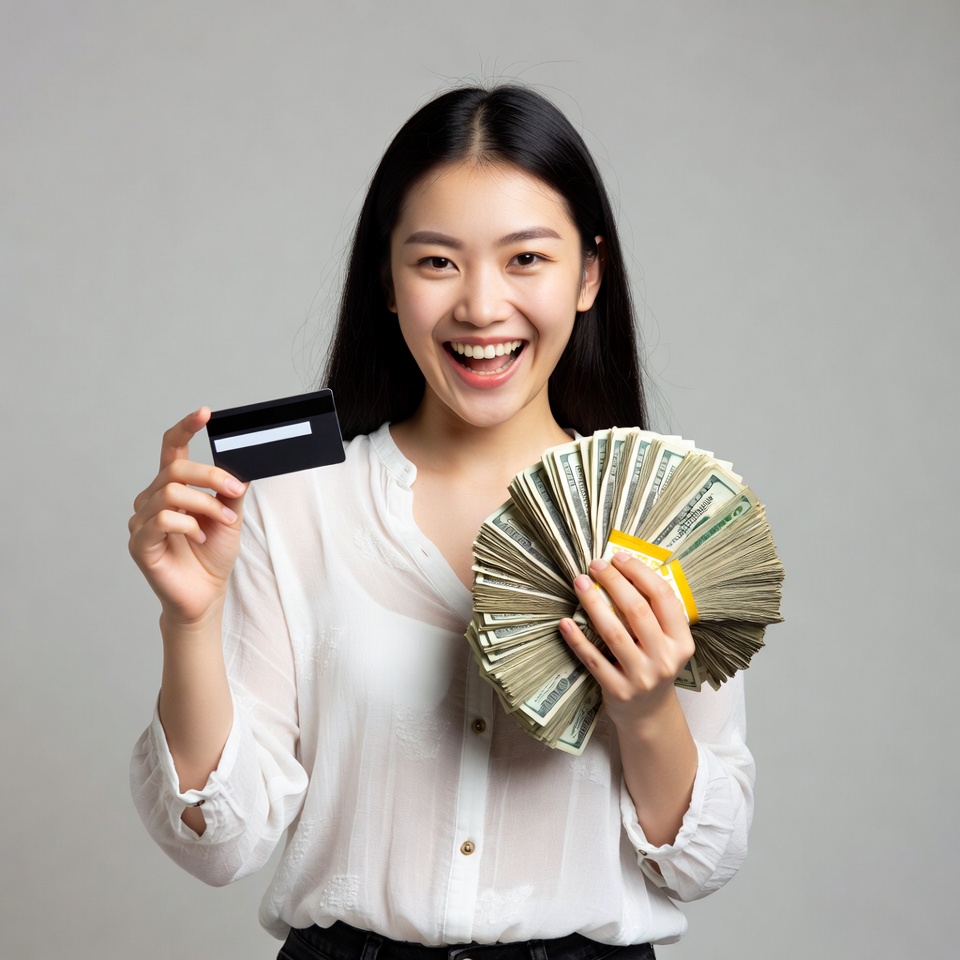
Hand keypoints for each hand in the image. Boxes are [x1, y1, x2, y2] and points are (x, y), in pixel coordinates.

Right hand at [128, 407, 247, 625]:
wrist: (206, 595)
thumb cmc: (213, 555)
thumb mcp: (230, 515)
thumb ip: (231, 488)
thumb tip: (245, 458)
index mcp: (172, 486)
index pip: (172, 448)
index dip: (185, 427)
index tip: (205, 413)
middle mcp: (152, 498)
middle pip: (176, 468)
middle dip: (211, 475)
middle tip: (236, 490)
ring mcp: (142, 520)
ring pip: (171, 492)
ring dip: (206, 505)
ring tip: (224, 521)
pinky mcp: (139, 543)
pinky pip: (163, 519)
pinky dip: (189, 525)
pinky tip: (200, 537)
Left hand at [559, 552, 695, 733]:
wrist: (649, 715)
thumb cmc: (653, 667)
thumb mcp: (666, 643)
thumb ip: (654, 614)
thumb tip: (624, 569)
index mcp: (682, 642)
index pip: (664, 597)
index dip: (640, 573)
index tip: (619, 557)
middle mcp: (665, 659)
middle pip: (637, 610)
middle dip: (614, 582)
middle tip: (595, 565)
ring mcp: (641, 677)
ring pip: (614, 632)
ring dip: (593, 603)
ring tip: (580, 582)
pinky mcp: (618, 690)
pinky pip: (593, 659)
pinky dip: (577, 639)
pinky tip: (564, 622)